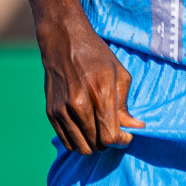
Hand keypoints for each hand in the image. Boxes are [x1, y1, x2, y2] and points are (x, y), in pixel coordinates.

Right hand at [37, 12, 143, 152]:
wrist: (62, 39)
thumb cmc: (95, 55)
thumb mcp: (119, 74)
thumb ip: (126, 105)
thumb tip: (135, 127)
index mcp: (99, 94)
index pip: (110, 137)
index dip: (121, 141)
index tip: (125, 133)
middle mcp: (78, 105)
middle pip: (96, 145)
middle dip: (108, 141)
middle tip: (111, 127)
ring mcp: (62, 109)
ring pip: (81, 146)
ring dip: (93, 143)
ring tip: (97, 128)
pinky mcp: (51, 111)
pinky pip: (66, 140)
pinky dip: (77, 139)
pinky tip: (83, 126)